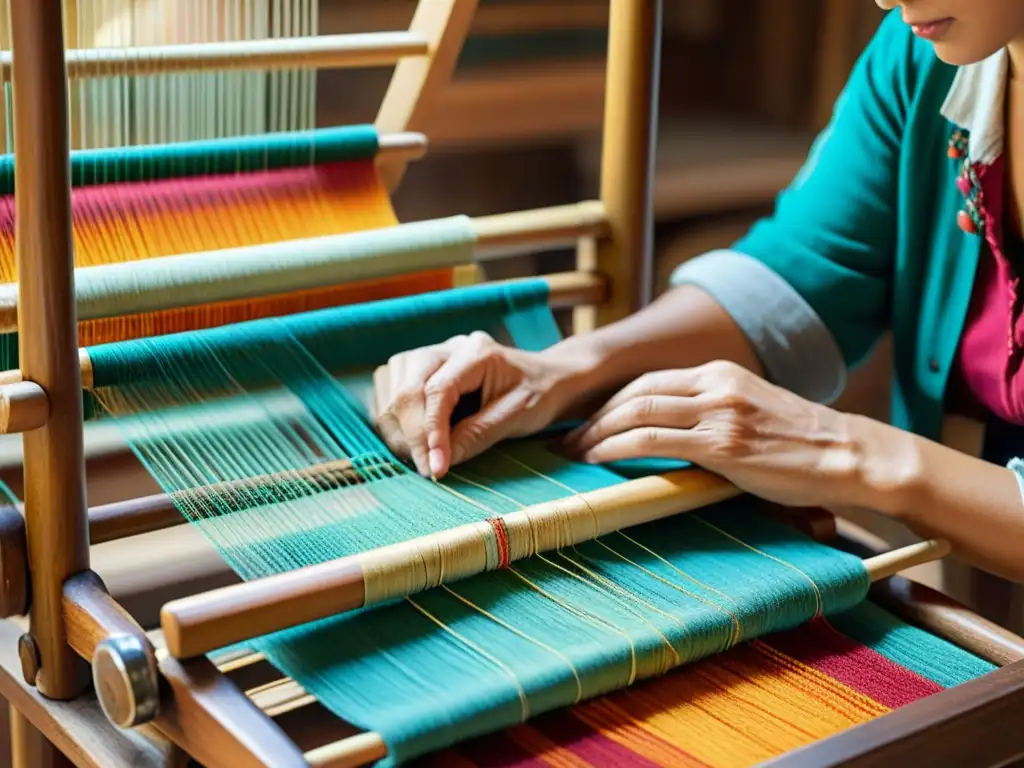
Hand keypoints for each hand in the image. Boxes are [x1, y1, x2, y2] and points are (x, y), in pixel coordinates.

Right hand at [373, 332, 591, 478]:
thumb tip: (440, 461)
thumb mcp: (518, 417)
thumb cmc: (538, 395)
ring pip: (392, 388)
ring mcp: (430, 354)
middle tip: (428, 470)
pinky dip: (393, 418)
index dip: (431, 433)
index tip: (435, 468)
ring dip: (398, 428)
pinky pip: (389, 389)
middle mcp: (448, 347)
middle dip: (412, 435)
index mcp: (477, 352)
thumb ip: (478, 435)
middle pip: (408, 389)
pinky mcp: (418, 367)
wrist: (546, 378)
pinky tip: (413, 439)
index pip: (439, 390)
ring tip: (422, 456)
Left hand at [563, 360, 881, 509]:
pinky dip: (616, 447)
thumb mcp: (753, 409)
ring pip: (637, 413)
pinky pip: (653, 440)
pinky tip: (597, 459)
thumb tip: (672, 432)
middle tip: (567, 439)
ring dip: (596, 434)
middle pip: (635, 393)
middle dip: (594, 417)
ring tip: (573, 453)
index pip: (649, 381)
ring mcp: (718, 411)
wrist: (848, 455)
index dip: (611, 401)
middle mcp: (715, 384)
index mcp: (720, 373)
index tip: (587, 421)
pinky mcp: (722, 443)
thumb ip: (713, 411)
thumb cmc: (801, 443)